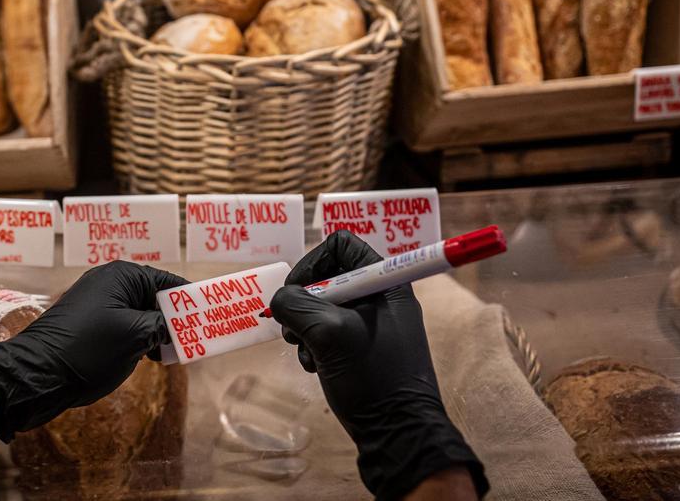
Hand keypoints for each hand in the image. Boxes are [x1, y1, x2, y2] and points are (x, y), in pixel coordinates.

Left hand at [0, 261, 185, 440]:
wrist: (38, 374)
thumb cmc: (88, 349)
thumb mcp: (136, 336)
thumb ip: (163, 325)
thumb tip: (178, 325)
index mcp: (122, 276)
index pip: (168, 282)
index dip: (191, 300)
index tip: (212, 316)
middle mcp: (109, 283)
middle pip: (155, 297)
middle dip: (175, 318)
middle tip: (196, 340)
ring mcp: (98, 303)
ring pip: (141, 313)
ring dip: (159, 332)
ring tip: (174, 353)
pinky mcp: (90, 323)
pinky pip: (125, 324)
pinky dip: (141, 338)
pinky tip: (151, 357)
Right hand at [269, 232, 486, 500]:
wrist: (400, 435)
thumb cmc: (373, 379)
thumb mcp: (329, 334)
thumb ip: (298, 305)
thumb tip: (280, 299)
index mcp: (386, 282)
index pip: (341, 245)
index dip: (312, 262)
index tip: (295, 292)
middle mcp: (382, 297)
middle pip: (328, 276)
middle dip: (303, 301)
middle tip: (292, 328)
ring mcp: (375, 324)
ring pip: (324, 307)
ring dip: (305, 328)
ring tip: (306, 353)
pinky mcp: (367, 348)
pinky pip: (331, 332)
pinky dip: (316, 345)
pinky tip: (315, 367)